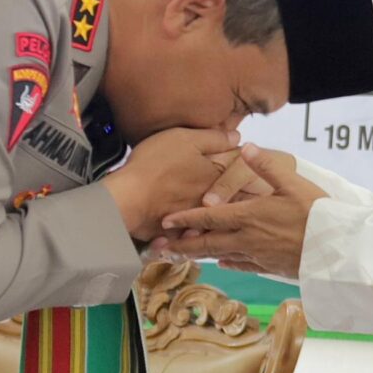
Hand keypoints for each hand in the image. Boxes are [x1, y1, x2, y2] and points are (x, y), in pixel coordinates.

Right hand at [104, 126, 239, 242]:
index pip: (241, 169)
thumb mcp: (184, 139)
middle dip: (238, 193)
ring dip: (219, 216)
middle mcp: (213, 199)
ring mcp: (198, 219)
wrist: (127, 199)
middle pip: (235, 196)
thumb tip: (237, 136)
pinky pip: (195, 236)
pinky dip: (195, 234)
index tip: (244, 164)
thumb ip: (213, 138)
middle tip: (238, 189)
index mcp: (217, 174)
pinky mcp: (182, 235)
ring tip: (215, 212)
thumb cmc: (155, 164)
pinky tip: (191, 230)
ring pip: (217, 219)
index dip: (244, 165)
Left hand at [151, 145, 322, 274]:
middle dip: (182, 245)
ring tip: (182, 255)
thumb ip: (267, 167)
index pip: (209, 217)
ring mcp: (259, 255)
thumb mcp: (293, 183)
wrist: (338, 249)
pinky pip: (243, 265)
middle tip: (159, 248)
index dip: (185, 219)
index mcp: (250, 216)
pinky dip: (229, 262)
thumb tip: (247, 146)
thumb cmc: (317, 213)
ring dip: (200, 255)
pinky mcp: (271, 267)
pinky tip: (222, 261)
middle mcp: (249, 238)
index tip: (165, 222)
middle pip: (208, 243)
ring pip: (222, 255)